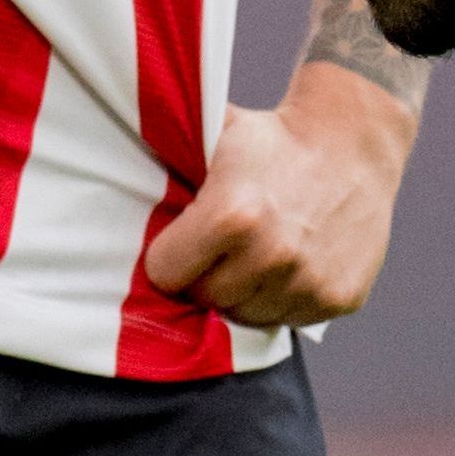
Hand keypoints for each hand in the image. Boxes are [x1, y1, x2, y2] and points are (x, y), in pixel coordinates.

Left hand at [141, 61, 418, 326]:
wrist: (353, 144)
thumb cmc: (272, 140)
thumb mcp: (214, 136)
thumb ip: (165, 165)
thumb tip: (100, 179)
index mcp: (231, 217)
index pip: (166, 275)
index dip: (170, 257)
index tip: (182, 241)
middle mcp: (272, 255)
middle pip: (206, 300)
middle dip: (205, 277)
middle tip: (221, 247)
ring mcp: (309, 282)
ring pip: (248, 315)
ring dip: (245, 292)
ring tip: (258, 253)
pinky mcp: (340, 297)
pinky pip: (290, 318)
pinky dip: (285, 298)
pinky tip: (293, 262)